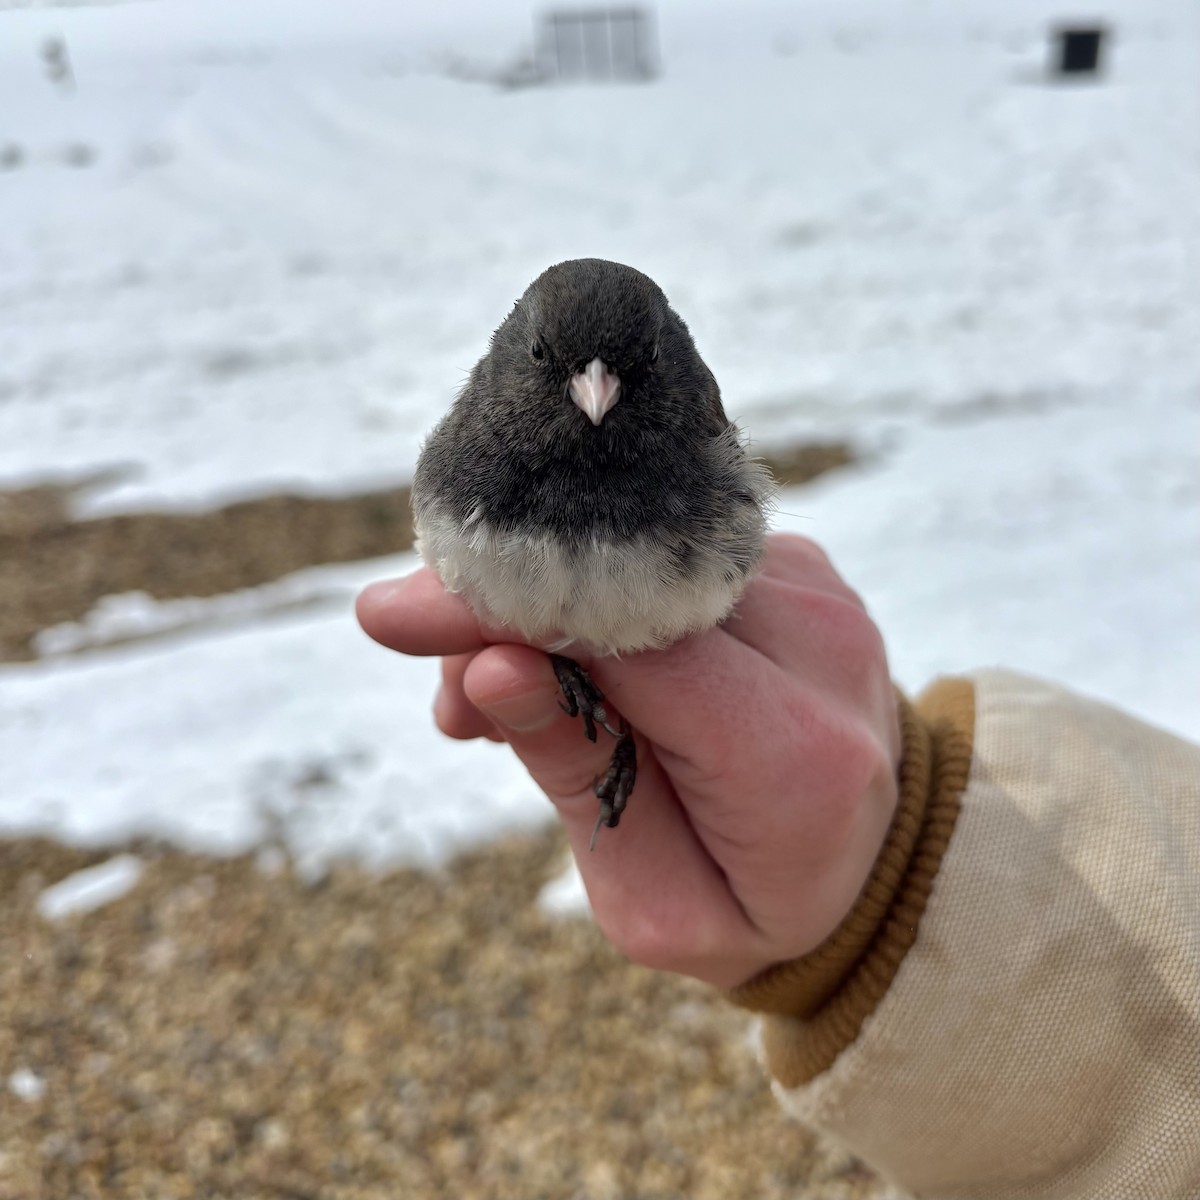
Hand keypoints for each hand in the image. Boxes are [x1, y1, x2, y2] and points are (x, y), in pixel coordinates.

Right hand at [356, 534, 900, 988]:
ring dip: (540, 600)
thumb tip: (488, 663)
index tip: (390, 617)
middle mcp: (820, 644)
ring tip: (490, 690)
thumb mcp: (656, 903)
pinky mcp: (791, 563)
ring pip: (635, 551)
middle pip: (626, 574)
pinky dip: (593, 593)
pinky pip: (664, 552)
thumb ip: (579, 778)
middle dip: (501, 596)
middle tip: (419, 646)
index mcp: (795, 753)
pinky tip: (556, 661)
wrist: (872, 855)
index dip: (505, 616)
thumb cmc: (753, 900)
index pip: (629, 644)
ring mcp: (813, 588)